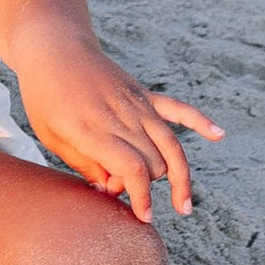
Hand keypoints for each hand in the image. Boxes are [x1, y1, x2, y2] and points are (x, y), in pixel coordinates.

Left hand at [20, 39, 219, 214]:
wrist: (54, 48)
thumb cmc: (45, 96)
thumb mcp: (52, 136)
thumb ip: (85, 165)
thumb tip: (114, 190)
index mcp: (93, 129)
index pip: (133, 168)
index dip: (142, 196)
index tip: (144, 217)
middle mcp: (120, 116)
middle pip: (154, 162)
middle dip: (145, 186)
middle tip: (119, 188)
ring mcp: (136, 104)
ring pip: (170, 145)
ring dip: (180, 177)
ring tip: (183, 206)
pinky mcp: (143, 94)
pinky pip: (178, 108)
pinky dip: (199, 121)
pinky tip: (219, 135)